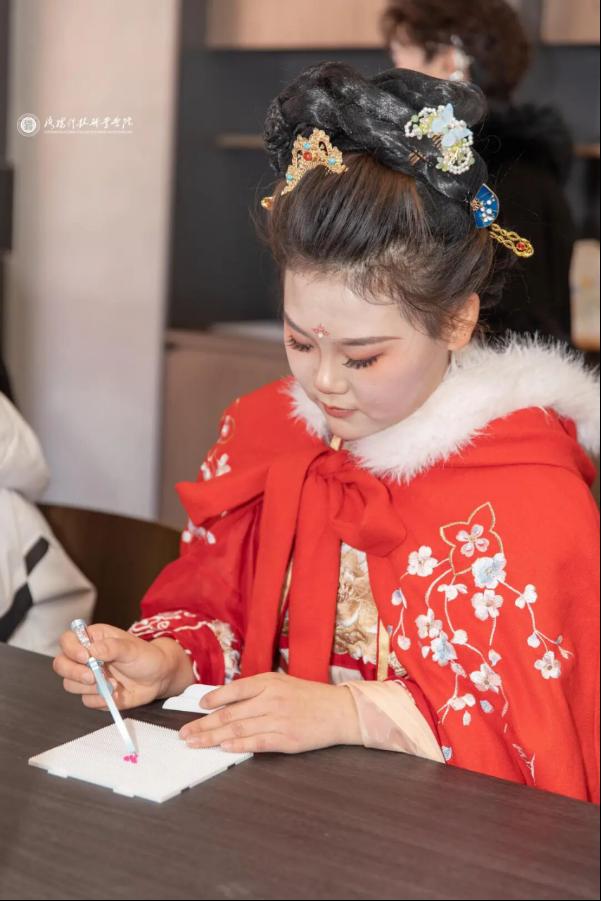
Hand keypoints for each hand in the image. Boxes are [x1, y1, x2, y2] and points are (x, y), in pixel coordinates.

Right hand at [52, 623, 189, 709]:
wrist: (158, 678)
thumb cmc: (146, 657)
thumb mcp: (131, 648)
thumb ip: (112, 647)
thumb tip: (92, 649)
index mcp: (93, 639)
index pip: (67, 640)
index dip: (71, 649)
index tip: (86, 657)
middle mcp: (86, 657)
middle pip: (61, 664)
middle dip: (75, 673)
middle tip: (94, 677)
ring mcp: (88, 677)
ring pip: (70, 684)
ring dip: (91, 687)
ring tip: (114, 684)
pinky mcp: (94, 694)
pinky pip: (86, 701)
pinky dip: (100, 700)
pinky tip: (115, 694)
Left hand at [179, 671, 360, 753]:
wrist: (340, 711)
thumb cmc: (311, 697)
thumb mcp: (283, 684)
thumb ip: (258, 691)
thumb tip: (228, 701)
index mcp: (270, 682)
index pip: (234, 690)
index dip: (214, 699)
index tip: (198, 707)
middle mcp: (271, 699)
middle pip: (230, 713)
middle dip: (204, 724)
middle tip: (185, 733)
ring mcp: (278, 720)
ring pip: (238, 729)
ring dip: (213, 738)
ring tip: (196, 743)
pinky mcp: (287, 739)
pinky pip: (257, 742)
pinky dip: (238, 745)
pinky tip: (224, 747)